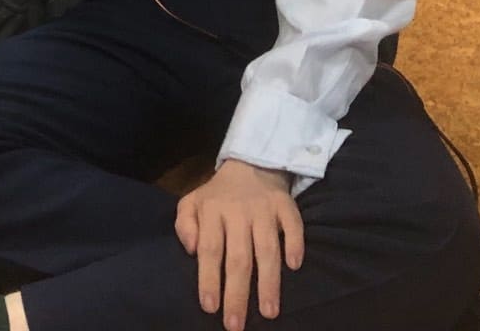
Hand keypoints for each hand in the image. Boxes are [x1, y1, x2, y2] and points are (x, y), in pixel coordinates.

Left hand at [175, 160, 304, 330]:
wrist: (250, 164)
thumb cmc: (218, 195)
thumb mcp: (192, 202)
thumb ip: (184, 224)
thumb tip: (192, 249)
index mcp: (212, 210)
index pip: (210, 249)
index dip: (209, 279)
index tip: (210, 308)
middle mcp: (238, 211)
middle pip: (238, 257)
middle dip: (237, 293)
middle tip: (235, 324)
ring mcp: (264, 208)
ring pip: (267, 248)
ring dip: (269, 281)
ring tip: (269, 312)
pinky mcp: (286, 204)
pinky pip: (293, 226)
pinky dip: (295, 245)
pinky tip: (294, 266)